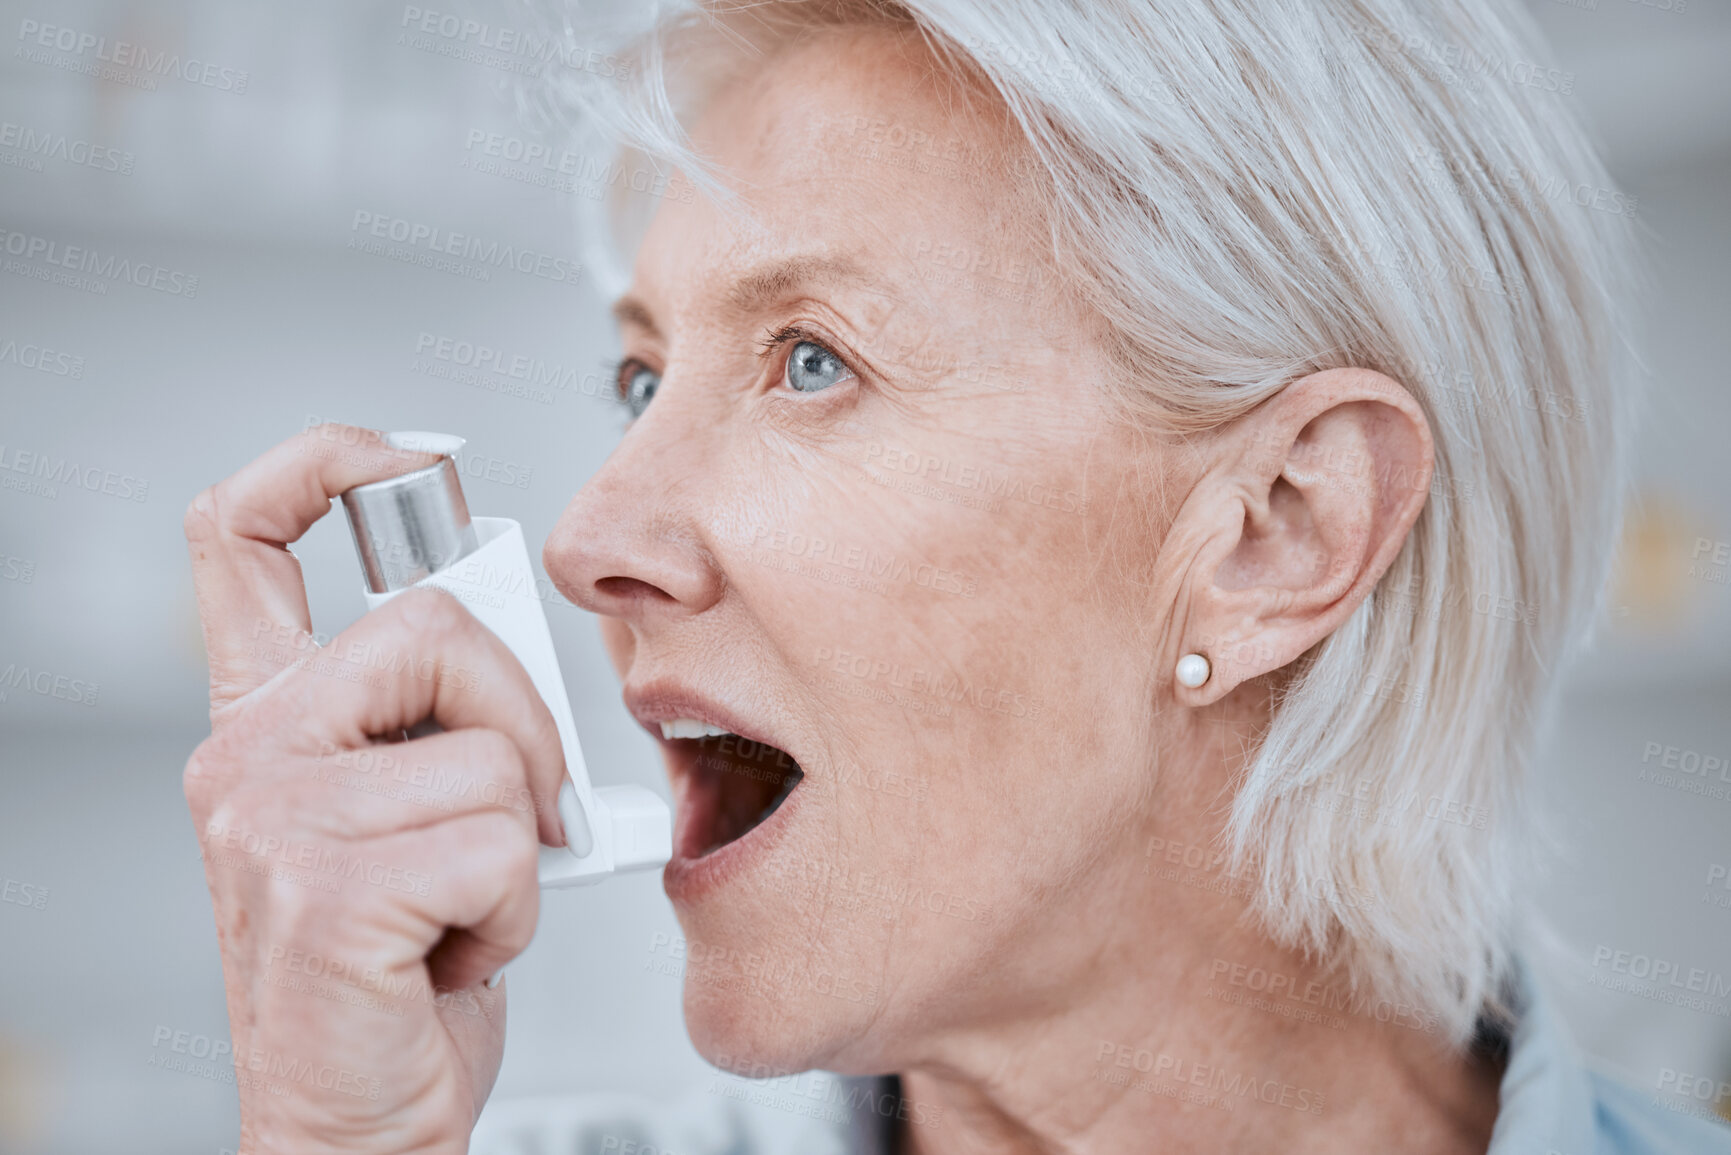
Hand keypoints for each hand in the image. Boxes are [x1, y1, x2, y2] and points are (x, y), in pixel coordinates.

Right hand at [181, 424, 567, 1153]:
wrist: (359, 1120)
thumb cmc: (400, 974)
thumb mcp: (409, 813)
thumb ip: (433, 715)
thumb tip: (501, 628)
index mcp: (271, 720)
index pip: (244, 535)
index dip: (320, 463)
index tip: (406, 456)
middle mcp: (253, 754)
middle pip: (432, 625)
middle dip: (521, 718)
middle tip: (514, 811)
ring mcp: (275, 820)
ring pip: (487, 751)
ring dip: (518, 843)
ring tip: (463, 903)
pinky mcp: (323, 893)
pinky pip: (496, 843)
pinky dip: (516, 908)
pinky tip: (457, 950)